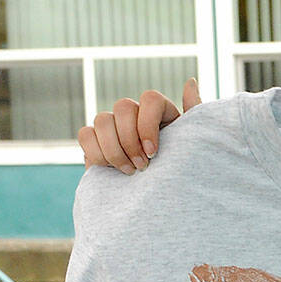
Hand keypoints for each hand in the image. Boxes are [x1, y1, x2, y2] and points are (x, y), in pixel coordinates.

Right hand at [78, 77, 201, 173]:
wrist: (155, 199)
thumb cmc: (177, 171)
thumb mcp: (190, 146)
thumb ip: (194, 114)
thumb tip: (191, 82)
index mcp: (160, 111)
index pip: (150, 98)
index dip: (148, 124)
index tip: (153, 152)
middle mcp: (135, 113)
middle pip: (124, 106)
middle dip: (130, 141)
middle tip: (142, 167)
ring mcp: (112, 125)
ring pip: (102, 119)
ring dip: (114, 150)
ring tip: (130, 172)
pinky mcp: (94, 140)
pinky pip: (86, 134)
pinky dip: (97, 153)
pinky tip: (111, 170)